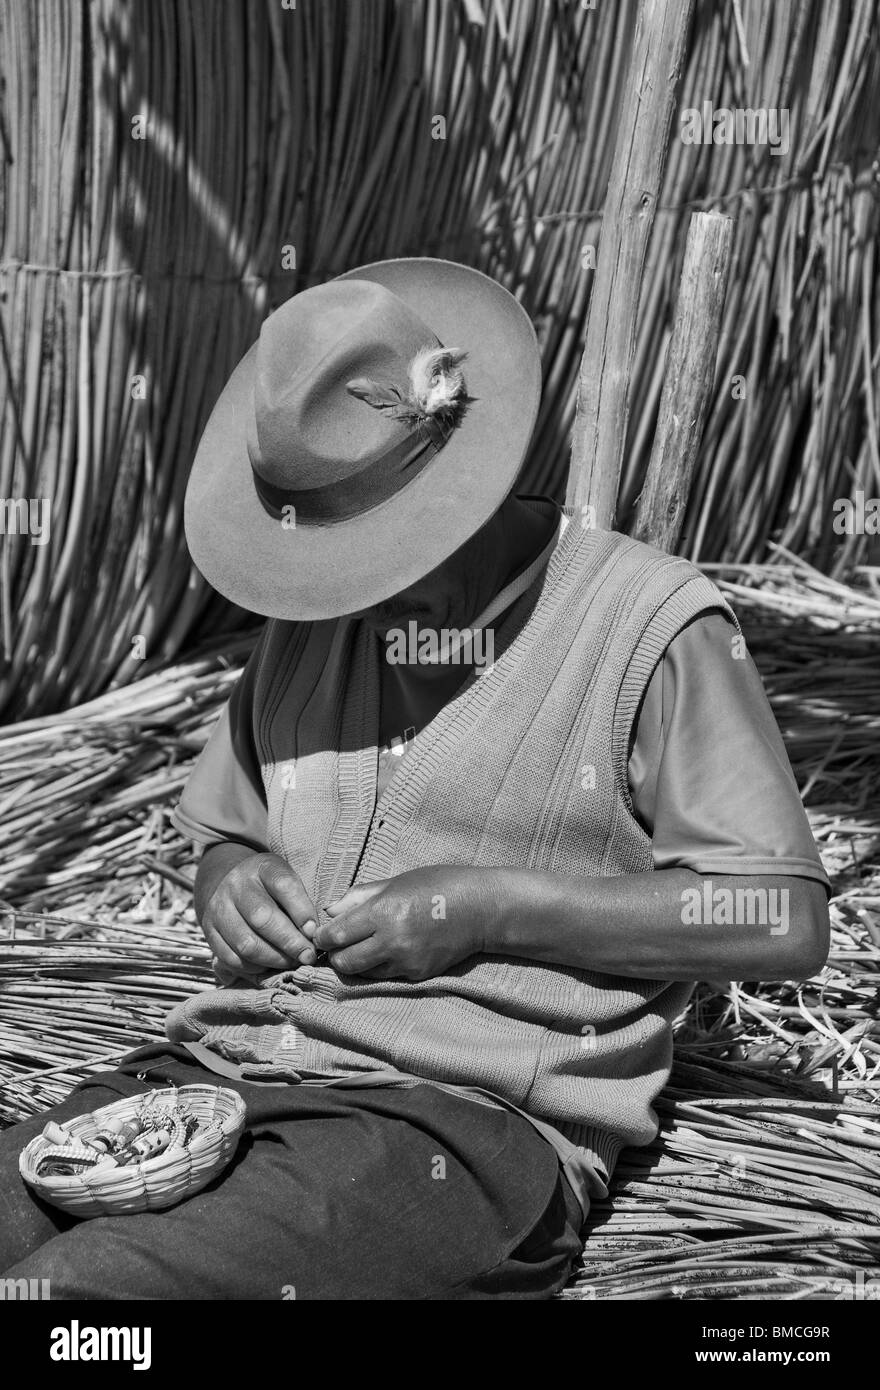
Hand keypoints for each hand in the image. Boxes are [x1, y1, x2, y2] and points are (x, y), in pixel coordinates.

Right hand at [200, 850, 319, 976]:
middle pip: (263, 918)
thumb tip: (311, 935)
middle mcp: (237, 885)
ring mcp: (219, 908)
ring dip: (274, 959)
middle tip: (308, 955)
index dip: (302, 911)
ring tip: (291, 962)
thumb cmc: (269, 887)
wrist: (229, 881)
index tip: (314, 932)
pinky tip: (267, 966)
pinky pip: (230, 957)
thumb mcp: (287, 881)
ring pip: (246, 943)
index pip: (284, 885)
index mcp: (263, 867)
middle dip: (290, 942)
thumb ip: (300, 903)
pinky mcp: (208, 930)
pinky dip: (252, 968)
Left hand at [312, 866, 495, 980]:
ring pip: (363, 973)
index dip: (322, 937)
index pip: (335, 935)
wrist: (481, 909)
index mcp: (383, 912)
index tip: (321, 934)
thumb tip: (329, 911)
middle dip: (336, 954)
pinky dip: (381, 966)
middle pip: (344, 962)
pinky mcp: (418, 975)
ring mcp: (406, 961)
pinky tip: (390, 950)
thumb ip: (359, 897)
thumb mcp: (395, 881)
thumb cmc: (438, 885)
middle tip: (340, 943)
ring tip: (366, 946)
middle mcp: (392, 941)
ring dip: (357, 962)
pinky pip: (386, 976)